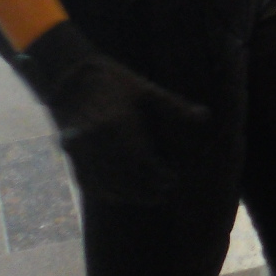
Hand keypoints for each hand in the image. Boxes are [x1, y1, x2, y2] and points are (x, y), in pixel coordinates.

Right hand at [19, 21, 208, 204]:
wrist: (71, 77)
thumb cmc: (116, 82)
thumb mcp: (147, 90)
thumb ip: (175, 106)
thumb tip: (206, 116)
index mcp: (118, 124)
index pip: (141, 162)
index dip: (158, 176)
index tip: (173, 180)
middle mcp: (97, 140)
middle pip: (124, 176)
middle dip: (145, 190)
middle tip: (164, 194)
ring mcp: (81, 148)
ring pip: (106, 183)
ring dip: (127, 195)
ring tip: (147, 198)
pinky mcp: (69, 154)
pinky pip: (86, 181)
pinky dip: (104, 192)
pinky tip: (119, 196)